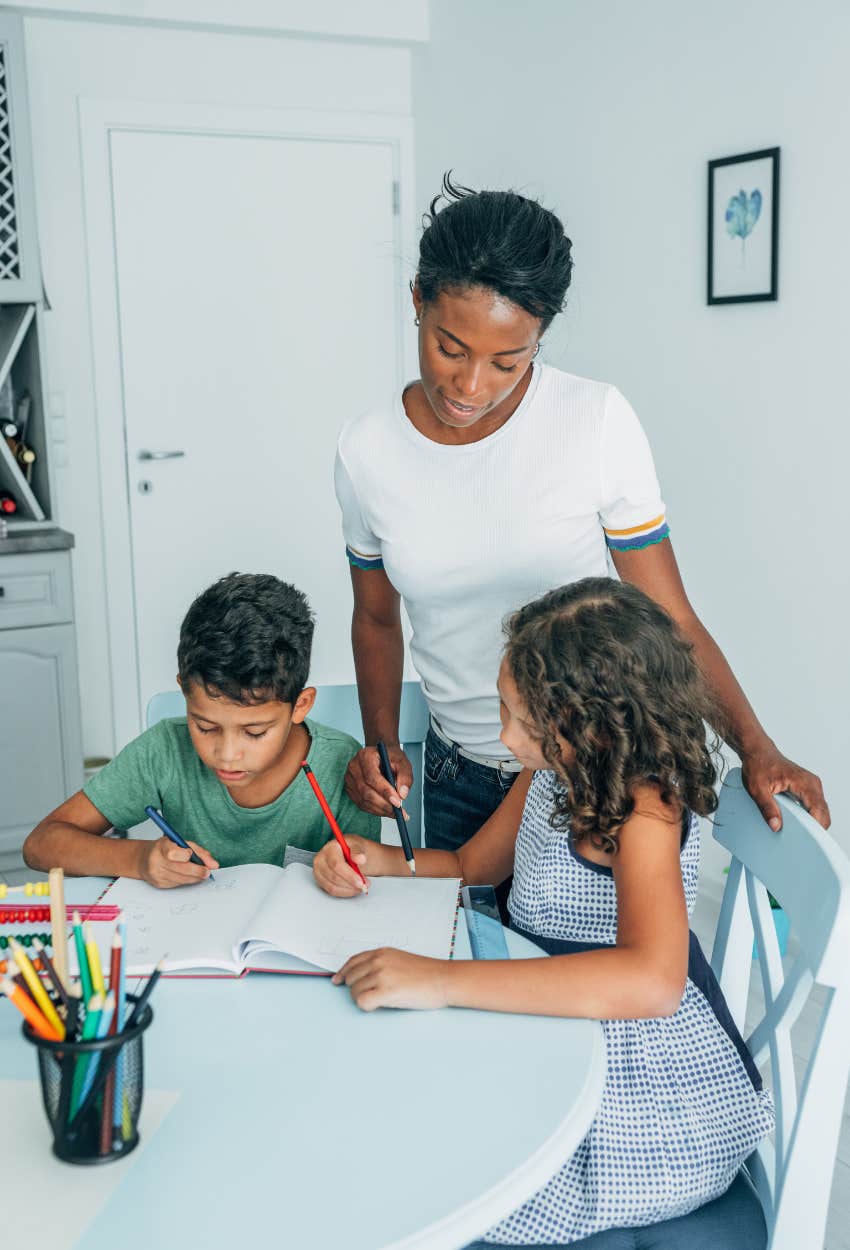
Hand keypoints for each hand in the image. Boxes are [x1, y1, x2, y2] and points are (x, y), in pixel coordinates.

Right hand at [139, 836, 218, 887]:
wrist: (144, 858)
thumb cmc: (166, 848)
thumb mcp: (182, 843)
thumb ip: (200, 852)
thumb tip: (214, 865)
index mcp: (162, 846)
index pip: (173, 853)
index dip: (185, 855)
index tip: (191, 855)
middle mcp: (156, 860)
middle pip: (179, 869)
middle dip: (197, 871)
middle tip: (206, 872)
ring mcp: (156, 873)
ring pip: (180, 879)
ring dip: (194, 878)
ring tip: (200, 874)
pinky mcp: (158, 884)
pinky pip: (177, 884)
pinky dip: (185, 880)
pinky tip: (187, 876)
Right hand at [313, 835, 383, 896]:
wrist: (349, 853)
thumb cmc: (352, 849)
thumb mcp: (358, 845)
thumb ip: (358, 851)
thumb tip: (360, 858)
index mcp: (329, 848)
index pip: (336, 864)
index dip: (349, 875)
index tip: (361, 881)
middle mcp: (320, 859)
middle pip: (334, 877)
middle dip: (351, 884)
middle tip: (364, 885)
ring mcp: (318, 871)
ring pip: (332, 887)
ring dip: (349, 890)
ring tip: (360, 887)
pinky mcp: (320, 880)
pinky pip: (332, 891)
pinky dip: (345, 892)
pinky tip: (353, 889)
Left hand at [331, 947, 449, 1010]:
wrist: (444, 979)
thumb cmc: (426, 973)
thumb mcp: (399, 959)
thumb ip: (381, 963)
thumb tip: (363, 975)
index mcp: (381, 953)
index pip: (352, 962)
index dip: (343, 973)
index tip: (337, 981)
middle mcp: (378, 961)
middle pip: (350, 979)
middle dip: (356, 989)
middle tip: (369, 995)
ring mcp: (382, 975)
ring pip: (354, 992)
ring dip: (362, 999)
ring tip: (380, 1000)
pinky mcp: (386, 991)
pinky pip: (362, 1002)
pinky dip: (366, 1006)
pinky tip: (377, 1005)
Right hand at [344, 744, 412, 817]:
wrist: (381, 755)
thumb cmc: (390, 757)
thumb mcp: (403, 762)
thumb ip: (405, 776)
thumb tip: (402, 794)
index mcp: (365, 756)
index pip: (372, 777)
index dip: (385, 791)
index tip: (397, 802)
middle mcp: (354, 767)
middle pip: (366, 791)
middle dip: (383, 804)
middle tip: (398, 811)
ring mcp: (350, 779)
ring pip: (363, 800)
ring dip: (380, 810)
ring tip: (395, 813)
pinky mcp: (350, 789)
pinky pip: (361, 803)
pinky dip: (374, 810)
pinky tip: (385, 810)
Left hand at [741, 742, 830, 830]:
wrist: (758, 751)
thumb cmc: (758, 765)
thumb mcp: (757, 788)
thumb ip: (767, 807)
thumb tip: (776, 825)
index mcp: (803, 782)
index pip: (818, 810)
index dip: (815, 827)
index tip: (805, 839)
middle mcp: (812, 783)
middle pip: (823, 813)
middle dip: (814, 828)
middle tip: (799, 838)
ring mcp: (812, 785)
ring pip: (821, 810)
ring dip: (813, 822)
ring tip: (797, 830)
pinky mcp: (808, 788)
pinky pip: (815, 806)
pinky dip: (810, 815)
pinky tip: (797, 821)